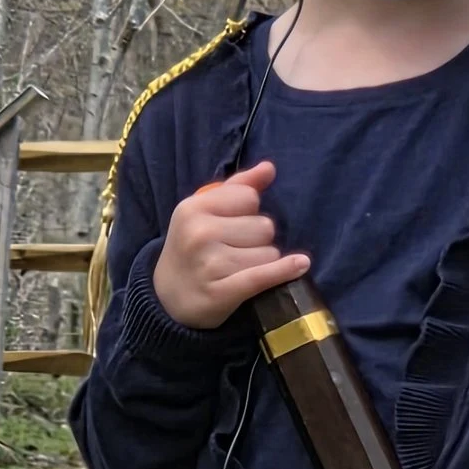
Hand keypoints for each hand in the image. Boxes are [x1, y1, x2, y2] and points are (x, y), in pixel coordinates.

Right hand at [153, 161, 309, 328]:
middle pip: (264, 226)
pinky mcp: (221, 292)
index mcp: (193, 208)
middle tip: (234, 252)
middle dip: (257, 240)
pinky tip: (301, 264)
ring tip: (237, 269)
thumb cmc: (192, 249)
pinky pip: (264, 275)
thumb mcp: (203, 212)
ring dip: (262, 262)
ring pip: (269, 253)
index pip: (249, 197)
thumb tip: (269, 168)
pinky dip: (285, 270)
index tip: (233, 225)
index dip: (249, 211)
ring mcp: (209, 264)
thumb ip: (236, 187)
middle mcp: (199, 233)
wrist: (167, 299)